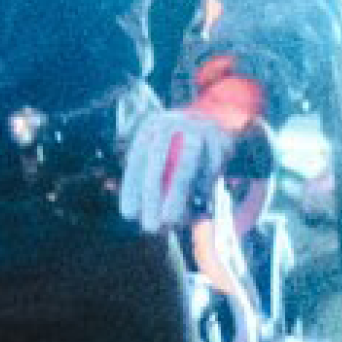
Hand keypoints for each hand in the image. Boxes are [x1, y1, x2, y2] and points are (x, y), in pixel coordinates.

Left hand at [119, 108, 236, 232]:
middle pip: (157, 162)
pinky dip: (201, 191)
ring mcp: (197, 130)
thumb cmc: (180, 143)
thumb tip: (121, 201)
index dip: (130, 188)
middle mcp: (172, 124)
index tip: (129, 214)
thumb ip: (142, 172)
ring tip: (170, 221)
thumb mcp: (159, 148)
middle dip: (151, 197)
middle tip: (149, 225)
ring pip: (185, 168)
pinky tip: (196, 206)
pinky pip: (209, 172)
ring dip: (176, 198)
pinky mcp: (220, 140)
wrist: (218, 117)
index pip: (136, 159)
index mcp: (151, 127)